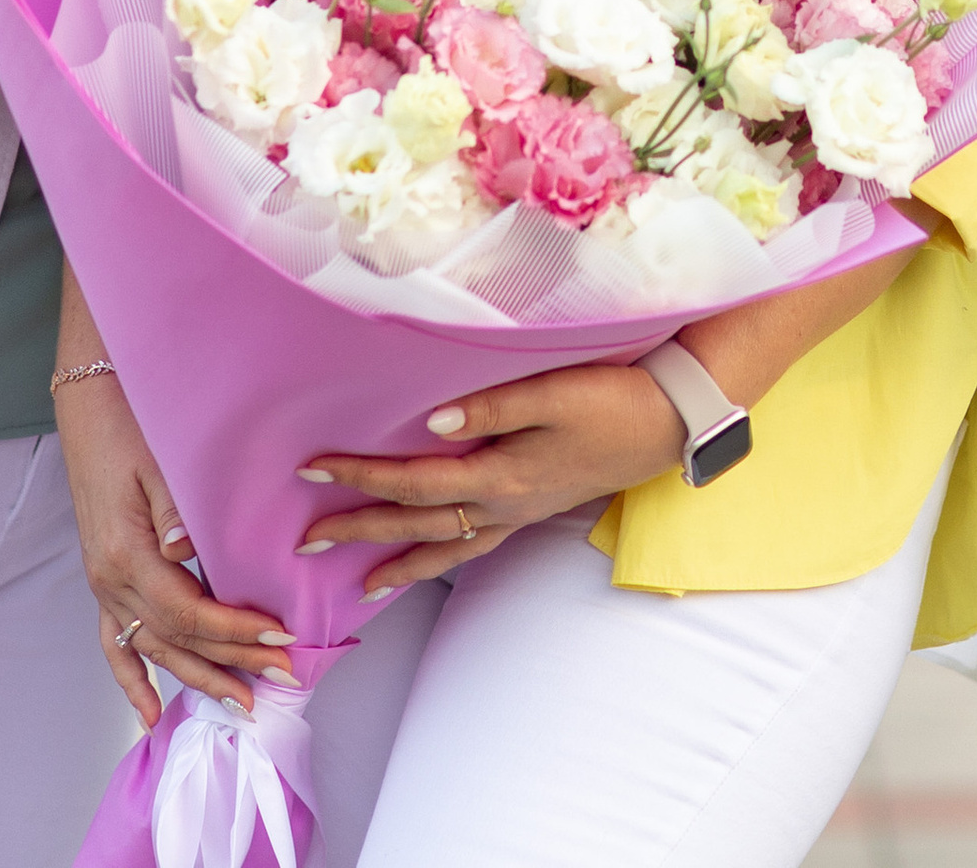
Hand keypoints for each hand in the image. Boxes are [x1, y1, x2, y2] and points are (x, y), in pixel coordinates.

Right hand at [57, 370, 294, 725]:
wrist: (91, 407)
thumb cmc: (130, 426)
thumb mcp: (157, 461)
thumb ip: (174, 510)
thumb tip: (186, 552)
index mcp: (127, 555)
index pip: (190, 612)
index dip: (235, 631)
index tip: (279, 638)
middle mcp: (111, 580)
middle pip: (178, 639)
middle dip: (232, 662)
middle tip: (282, 677)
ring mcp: (104, 585)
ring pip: (154, 649)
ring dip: (197, 678)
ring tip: (239, 704)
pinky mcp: (104, 580)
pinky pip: (114, 643)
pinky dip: (132, 680)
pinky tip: (149, 715)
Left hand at [294, 362, 686, 600]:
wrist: (671, 421)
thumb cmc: (613, 399)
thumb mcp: (555, 392)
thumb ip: (492, 406)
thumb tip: (429, 423)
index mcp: (501, 474)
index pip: (413, 481)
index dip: (361, 475)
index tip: (312, 468)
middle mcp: (504, 503)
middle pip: (418, 523)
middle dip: (360, 529)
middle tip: (305, 540)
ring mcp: (520, 511)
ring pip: (447, 545)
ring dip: (398, 561)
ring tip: (360, 584)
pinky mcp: (536, 507)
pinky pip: (477, 544)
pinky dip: (444, 556)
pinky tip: (433, 555)